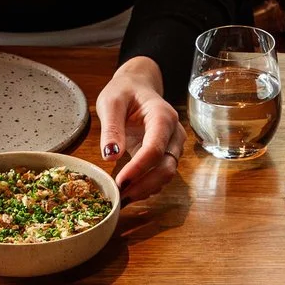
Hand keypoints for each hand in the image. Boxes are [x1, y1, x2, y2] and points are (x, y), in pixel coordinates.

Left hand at [95, 58, 183, 200]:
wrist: (138, 86)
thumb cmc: (125, 92)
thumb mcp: (111, 102)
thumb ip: (111, 128)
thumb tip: (111, 156)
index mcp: (162, 117)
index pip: (154, 148)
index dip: (138, 169)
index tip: (120, 182)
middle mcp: (174, 133)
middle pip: (166, 167)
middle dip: (144, 185)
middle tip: (120, 196)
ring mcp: (173, 145)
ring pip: (166, 175)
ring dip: (145, 189)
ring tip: (122, 197)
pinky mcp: (167, 154)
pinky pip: (161, 175)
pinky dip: (146, 186)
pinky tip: (129, 190)